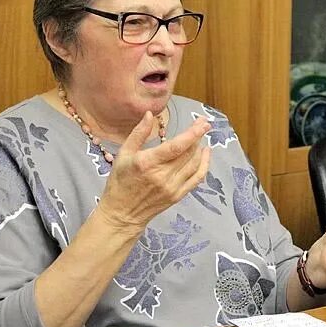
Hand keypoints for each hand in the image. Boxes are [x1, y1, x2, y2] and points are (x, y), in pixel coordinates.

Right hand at [97, 112, 211, 230]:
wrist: (122, 213)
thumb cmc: (120, 181)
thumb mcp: (124, 154)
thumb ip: (138, 133)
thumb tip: (150, 114)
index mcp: (148, 163)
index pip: (176, 146)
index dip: (192, 133)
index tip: (202, 123)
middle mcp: (162, 175)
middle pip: (188, 153)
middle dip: (199, 136)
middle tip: (203, 124)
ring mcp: (172, 187)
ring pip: (194, 164)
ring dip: (200, 148)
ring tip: (201, 136)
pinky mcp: (178, 195)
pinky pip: (197, 178)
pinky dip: (204, 164)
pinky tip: (205, 153)